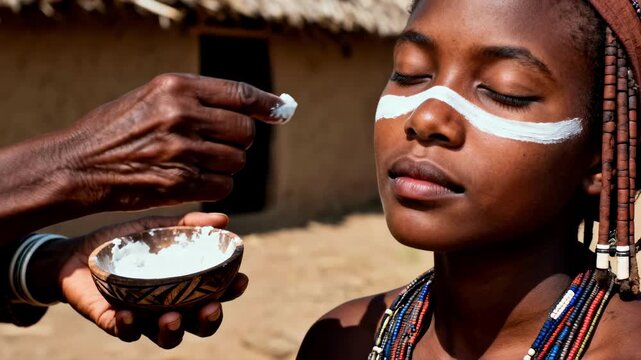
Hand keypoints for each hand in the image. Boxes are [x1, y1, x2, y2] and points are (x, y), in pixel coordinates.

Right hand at [0, 74, 288, 242]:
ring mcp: (181, 149)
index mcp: (175, 87)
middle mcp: (181, 114)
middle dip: (238, 142)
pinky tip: (193, 182)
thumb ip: (198, 99)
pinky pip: (222, 186)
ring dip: (225, 167)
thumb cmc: (116, 131)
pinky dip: (215, 187)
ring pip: (236, 162)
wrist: (76, 166)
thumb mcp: (152, 98)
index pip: (240, 93)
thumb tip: (250, 106)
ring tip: (196, 163)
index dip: (267, 104)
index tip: (282, 110)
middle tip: (218, 146)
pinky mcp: (178, 182)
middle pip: (245, 132)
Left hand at [30, 212, 247, 348]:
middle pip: (198, 325)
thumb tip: (224, 220)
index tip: (241, 280)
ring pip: (166, 337)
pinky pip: (125, 332)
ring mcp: (144, 318)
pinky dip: (128, 326)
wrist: (77, 254)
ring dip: (173, 331)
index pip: (216, 294)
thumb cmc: (124, 243)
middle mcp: (169, 307)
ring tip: (171, 318)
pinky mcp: (115, 322)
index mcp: (185, 287)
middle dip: (209, 321)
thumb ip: (188, 224)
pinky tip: (128, 314)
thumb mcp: (156, 227)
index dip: (231, 291)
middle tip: (211, 308)